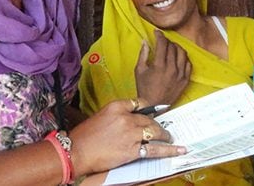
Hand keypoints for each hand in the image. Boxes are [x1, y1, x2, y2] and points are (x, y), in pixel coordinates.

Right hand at [69, 98, 185, 175]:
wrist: (76, 151)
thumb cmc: (85, 135)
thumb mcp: (101, 116)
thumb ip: (118, 114)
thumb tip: (132, 118)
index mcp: (117, 106)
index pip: (139, 102)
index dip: (149, 109)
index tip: (156, 112)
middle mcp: (126, 117)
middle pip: (149, 118)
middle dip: (158, 125)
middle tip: (163, 130)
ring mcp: (130, 134)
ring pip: (155, 132)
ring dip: (165, 136)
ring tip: (170, 139)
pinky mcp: (132, 150)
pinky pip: (154, 149)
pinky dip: (168, 150)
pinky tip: (178, 150)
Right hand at [135, 30, 190, 104]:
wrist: (154, 105)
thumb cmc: (144, 88)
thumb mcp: (139, 70)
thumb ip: (143, 54)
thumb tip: (145, 41)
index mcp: (159, 65)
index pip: (163, 44)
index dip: (159, 35)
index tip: (157, 32)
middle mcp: (172, 69)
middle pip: (172, 47)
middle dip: (167, 41)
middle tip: (162, 41)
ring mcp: (180, 74)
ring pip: (182, 53)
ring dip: (176, 47)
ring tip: (171, 47)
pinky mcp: (185, 80)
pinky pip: (189, 63)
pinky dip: (184, 58)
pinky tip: (179, 57)